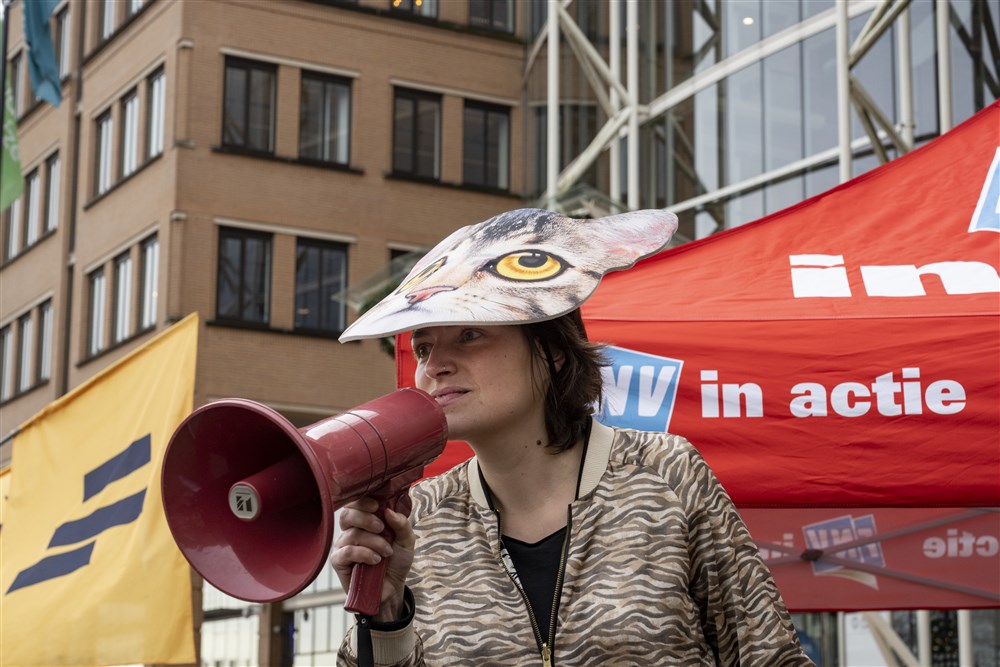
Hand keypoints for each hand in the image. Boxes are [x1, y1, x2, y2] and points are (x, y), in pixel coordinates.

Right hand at [330, 496, 415, 621]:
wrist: (393, 588)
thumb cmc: (397, 561)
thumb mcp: (407, 541)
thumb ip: (402, 524)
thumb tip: (389, 511)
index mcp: (365, 521)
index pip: (355, 503)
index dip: (363, 501)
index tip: (377, 506)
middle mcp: (351, 530)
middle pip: (347, 514)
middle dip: (366, 519)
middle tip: (381, 529)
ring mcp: (343, 546)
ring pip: (352, 534)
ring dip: (373, 542)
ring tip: (386, 552)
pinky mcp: (339, 562)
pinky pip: (346, 552)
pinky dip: (363, 553)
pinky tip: (375, 560)